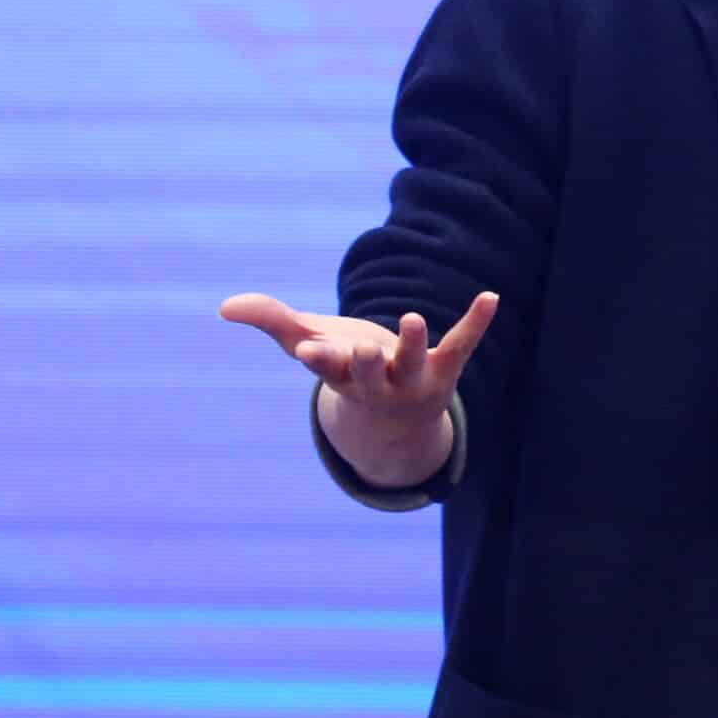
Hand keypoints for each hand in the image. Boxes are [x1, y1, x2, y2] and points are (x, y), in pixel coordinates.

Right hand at [219, 290, 499, 485]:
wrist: (396, 420)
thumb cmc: (345, 370)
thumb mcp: (308, 342)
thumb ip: (270, 321)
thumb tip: (226, 307)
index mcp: (341, 376)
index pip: (327, 369)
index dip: (320, 358)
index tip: (309, 349)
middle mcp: (377, 383)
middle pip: (368, 374)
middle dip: (364, 362)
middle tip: (363, 349)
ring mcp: (412, 378)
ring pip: (413, 363)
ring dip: (413, 343)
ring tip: (413, 319)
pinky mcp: (445, 369)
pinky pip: (462, 345)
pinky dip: (475, 322)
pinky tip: (491, 297)